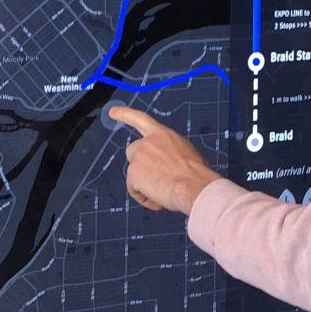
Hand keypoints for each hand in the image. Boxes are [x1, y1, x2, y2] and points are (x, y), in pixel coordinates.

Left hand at [108, 106, 222, 214]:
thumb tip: (166, 165)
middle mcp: (148, 142)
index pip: (141, 119)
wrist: (194, 185)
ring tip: (165, 192)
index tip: (113, 111)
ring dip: (146, 185)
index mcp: (164, 134)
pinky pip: (134, 190)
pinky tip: (159, 200)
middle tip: (156, 180)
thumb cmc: (197, 174)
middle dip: (140, 165)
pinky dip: (145, 198)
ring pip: (134, 174)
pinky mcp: (133, 173)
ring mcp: (139, 157)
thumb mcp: (186, 153)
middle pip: (133, 152)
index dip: (125, 114)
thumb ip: (169, 153)